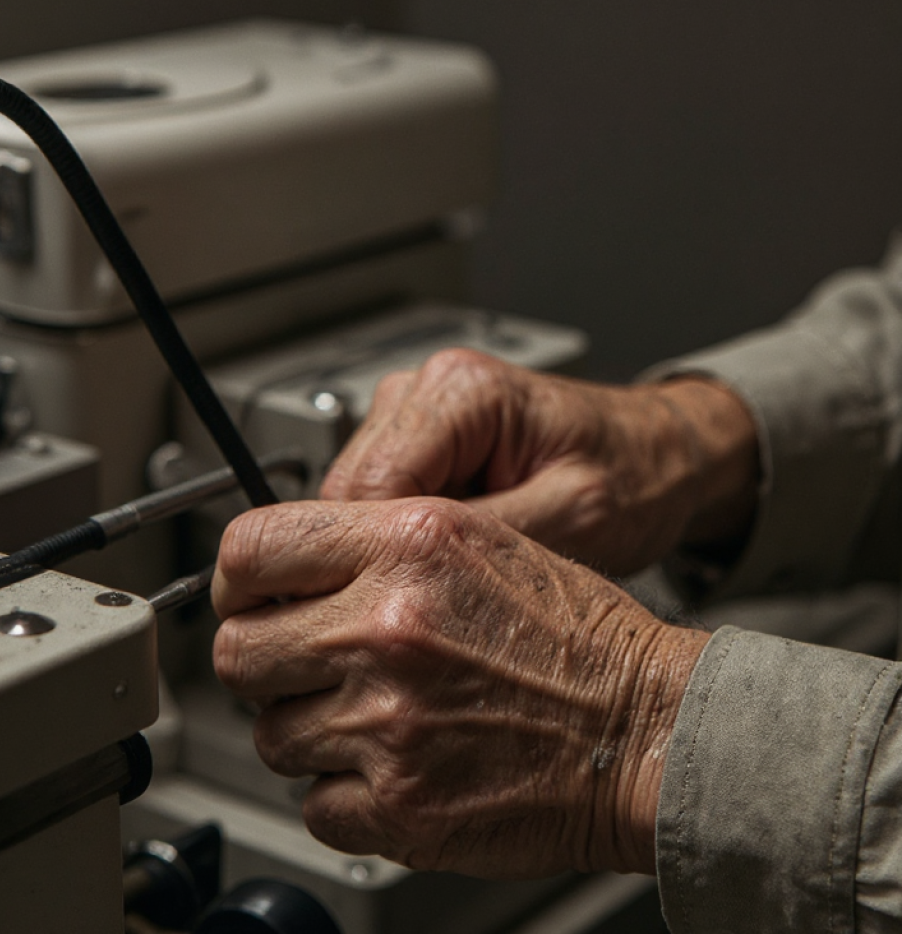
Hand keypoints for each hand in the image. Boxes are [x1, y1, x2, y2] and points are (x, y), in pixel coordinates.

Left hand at [212, 497, 707, 877]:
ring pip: (269, 735)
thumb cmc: (574, 635)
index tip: (250, 597)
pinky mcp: (400, 805)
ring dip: (307, 729)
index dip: (240, 579)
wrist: (644, 725)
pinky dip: (342, 792)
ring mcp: (388, 721)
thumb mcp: (475, 540)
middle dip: (264, 660)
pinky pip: (314, 804)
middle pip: (238, 651)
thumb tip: (283, 574)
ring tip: (372, 717)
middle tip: (306, 665)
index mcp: (406, 545)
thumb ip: (369, 545)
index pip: (250, 550)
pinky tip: (395, 765)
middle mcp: (387, 627)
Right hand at [321, 349, 758, 575]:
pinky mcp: (418, 443)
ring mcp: (415, 415)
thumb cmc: (634, 475)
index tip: (383, 612)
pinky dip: (403, 541)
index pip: (364, 486)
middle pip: (346, 495)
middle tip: (428, 607)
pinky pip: (377, 504)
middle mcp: (424, 390)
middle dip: (377, 556)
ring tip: (455, 580)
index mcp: (460, 390)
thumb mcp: (571, 520)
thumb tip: (393, 577)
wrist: (657, 457)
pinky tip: (451, 559)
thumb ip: (478, 542)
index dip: (368, 559)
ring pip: (353, 503)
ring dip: (390, 550)